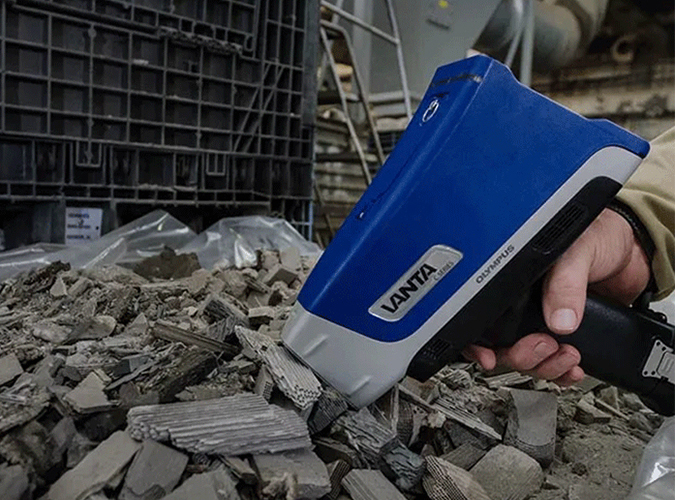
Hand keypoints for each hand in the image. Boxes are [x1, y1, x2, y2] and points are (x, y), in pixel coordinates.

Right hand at [463, 208, 651, 384]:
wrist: (636, 249)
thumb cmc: (599, 235)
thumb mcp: (576, 251)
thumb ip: (565, 283)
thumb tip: (560, 320)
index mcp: (515, 281)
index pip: (485, 317)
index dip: (480, 341)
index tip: (489, 355)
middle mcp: (526, 304)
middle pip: (505, 346)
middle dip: (522, 356)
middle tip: (544, 345)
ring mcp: (546, 321)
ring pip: (530, 360)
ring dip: (546, 366)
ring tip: (567, 355)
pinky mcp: (570, 336)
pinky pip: (556, 365)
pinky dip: (563, 372)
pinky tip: (573, 367)